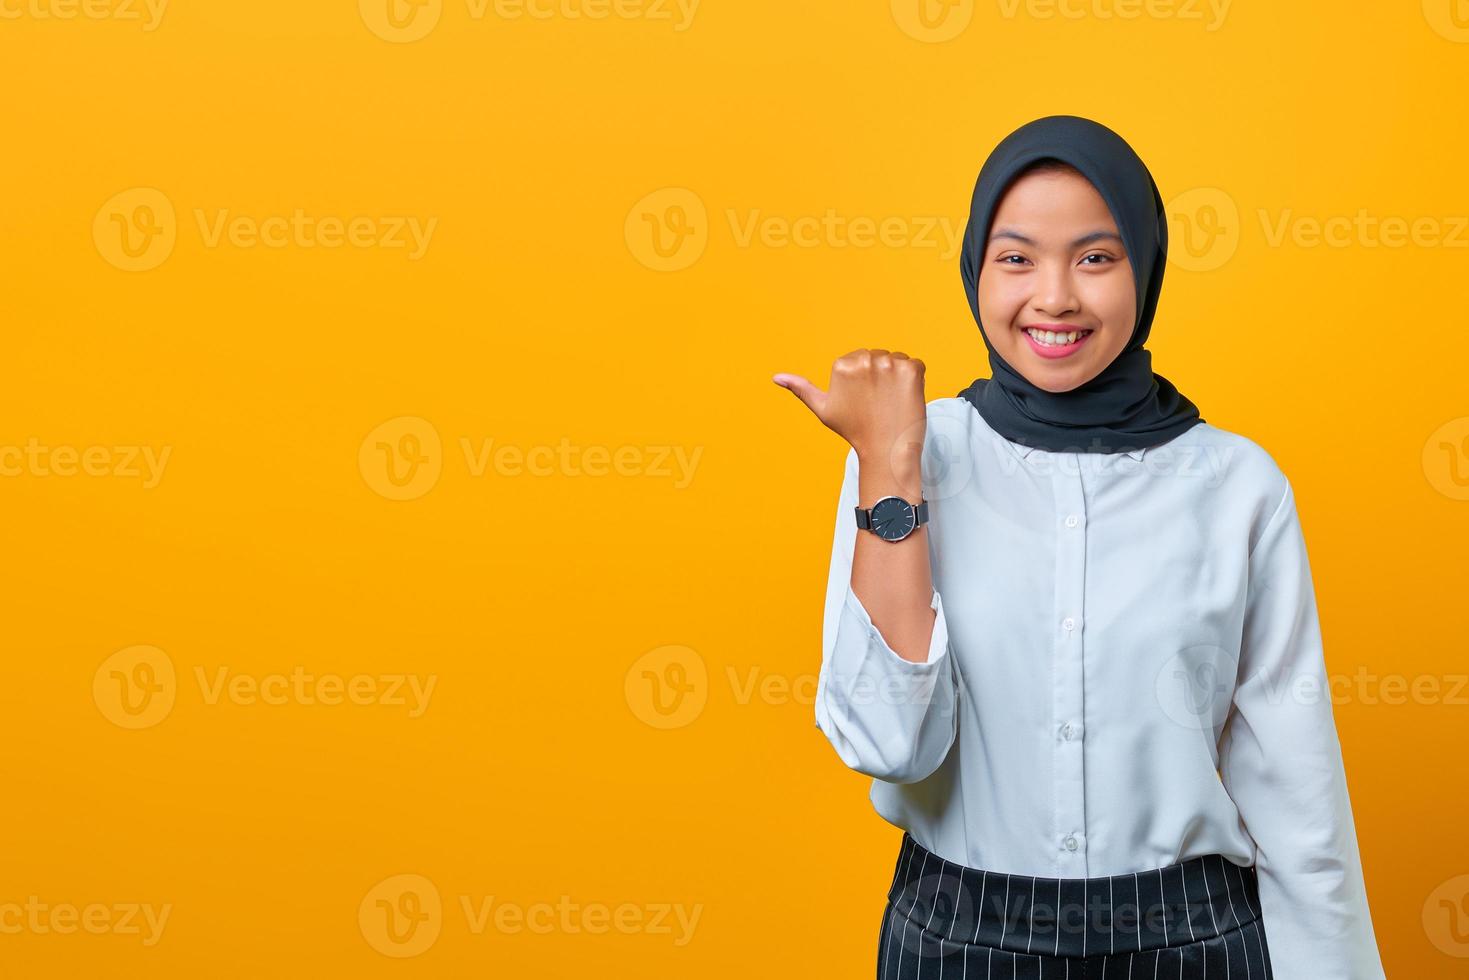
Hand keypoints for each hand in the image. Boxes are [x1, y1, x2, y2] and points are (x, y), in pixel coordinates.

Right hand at [773, 349, 926, 472]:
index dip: (864, 381)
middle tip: (878, 404)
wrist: (886, 451)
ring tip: (891, 402)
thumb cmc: (855, 431)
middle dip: (881, 376)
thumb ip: (801, 389)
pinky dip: (914, 381)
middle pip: (878, 357)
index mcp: (841, 365)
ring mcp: (889, 363)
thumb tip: (776, 377)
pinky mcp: (911, 370)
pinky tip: (904, 399)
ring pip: (897, 361)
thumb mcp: (824, 409)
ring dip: (898, 378)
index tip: (864, 401)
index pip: (859, 359)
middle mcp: (864, 359)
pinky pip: (916, 365)